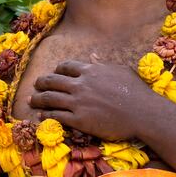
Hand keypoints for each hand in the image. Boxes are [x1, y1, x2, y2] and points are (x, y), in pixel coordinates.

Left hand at [28, 60, 165, 141]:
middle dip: (41, 83)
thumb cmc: (137, 91)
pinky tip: (41, 116)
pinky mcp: (80, 120)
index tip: (54, 74)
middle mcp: (80, 84)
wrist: (144, 114)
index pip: (65, 67)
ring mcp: (78, 102)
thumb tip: (92, 56)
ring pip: (50, 98)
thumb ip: (102, 64)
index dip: (57, 70)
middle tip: (35, 86)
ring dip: (38, 99)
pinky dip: (47, 115)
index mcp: (89, 70)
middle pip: (53, 81)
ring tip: (31, 100)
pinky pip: (57, 116)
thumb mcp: (120, 70)